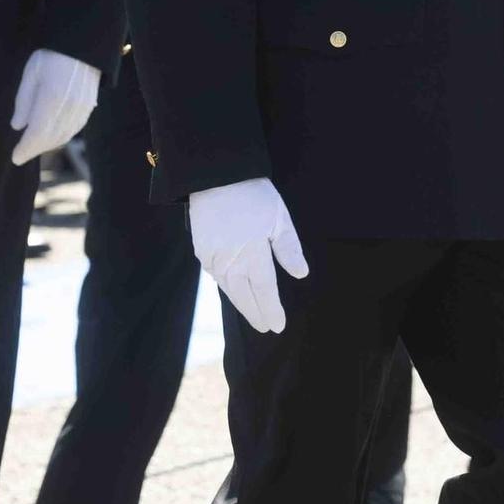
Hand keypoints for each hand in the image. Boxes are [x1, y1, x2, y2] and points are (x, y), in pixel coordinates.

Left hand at [8, 49, 100, 164]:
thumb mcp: (31, 74)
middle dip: (35, 149)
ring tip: (35, 146)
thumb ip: (24, 102)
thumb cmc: (51, 55)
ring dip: (48, 144)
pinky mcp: (90, 105)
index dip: (25, 149)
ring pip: (64, 135)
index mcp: (52, 99)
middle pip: (51, 138)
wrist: (82, 42)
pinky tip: (54, 135)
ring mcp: (82, 108)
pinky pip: (75, 128)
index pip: (37, 134)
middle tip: (21, 154)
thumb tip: (18, 126)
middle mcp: (69, 108)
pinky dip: (62, 136)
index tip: (15, 157)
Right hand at [189, 177, 308, 333]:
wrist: (215, 175)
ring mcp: (213, 257)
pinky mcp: (201, 251)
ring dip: (241, 304)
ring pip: (228, 289)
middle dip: (256, 313)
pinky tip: (234, 291)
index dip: (271, 309)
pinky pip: (216, 276)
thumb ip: (289, 248)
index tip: (278, 325)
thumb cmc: (253, 194)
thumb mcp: (279, 217)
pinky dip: (226, 287)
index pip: (264, 290)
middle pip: (244, 296)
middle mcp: (231, 260)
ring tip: (253, 315)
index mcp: (253, 252)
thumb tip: (301, 274)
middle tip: (265, 327)